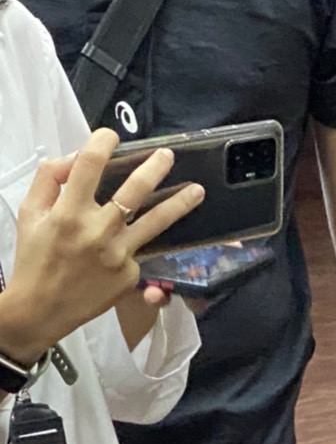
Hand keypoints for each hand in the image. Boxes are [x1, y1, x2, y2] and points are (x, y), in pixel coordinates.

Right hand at [0, 130, 203, 365]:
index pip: (91, 165)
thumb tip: (75, 159)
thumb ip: (50, 179)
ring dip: (179, 203)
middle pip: (134, 190)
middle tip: (168, 156)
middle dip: (154, 168)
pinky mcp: (130, 274)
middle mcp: (98, 231)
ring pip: (155, 222)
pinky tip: (124, 246)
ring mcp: (118, 254)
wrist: (42, 307)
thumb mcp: (30, 212)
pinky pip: (136, 250)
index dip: (103, 143)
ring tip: (197, 190)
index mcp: (69, 211)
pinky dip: (133, 243)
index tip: (112, 136)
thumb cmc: (34, 257)